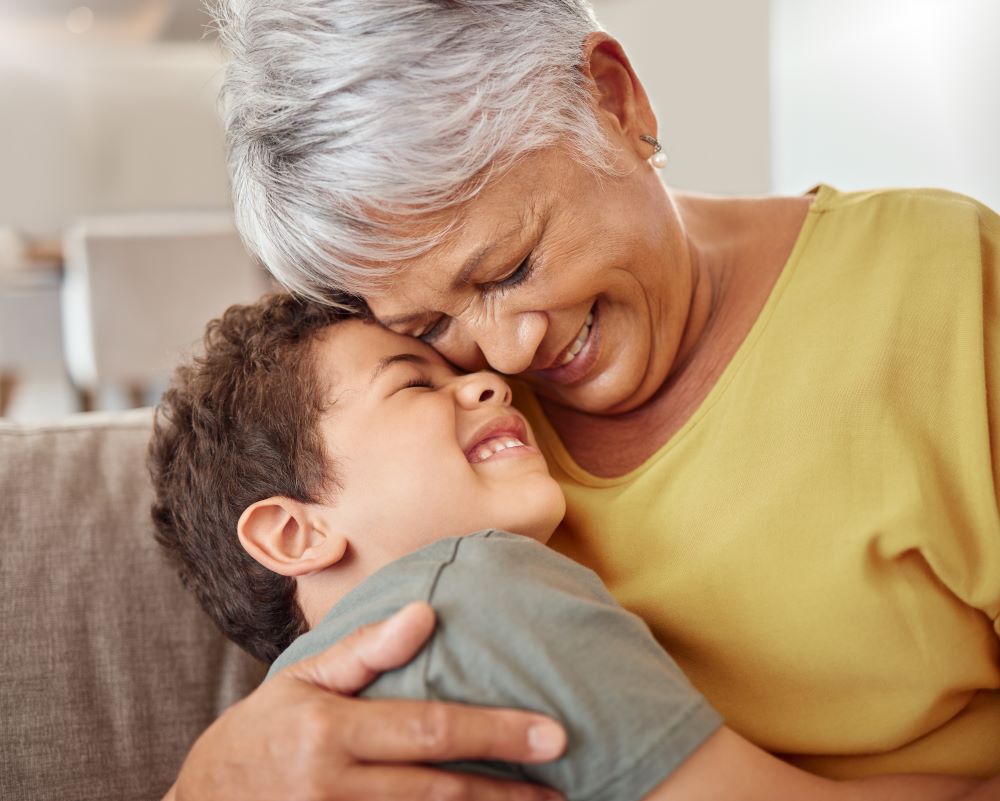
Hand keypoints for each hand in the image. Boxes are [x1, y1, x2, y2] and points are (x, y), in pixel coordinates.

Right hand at [169, 602, 566, 800]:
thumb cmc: (259, 734)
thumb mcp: (302, 680)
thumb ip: (364, 650)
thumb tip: (426, 613)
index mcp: (331, 732)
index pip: (429, 731)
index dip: (494, 733)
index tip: (550, 733)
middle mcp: (335, 788)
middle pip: (439, 791)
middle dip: (507, 791)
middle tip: (562, 787)